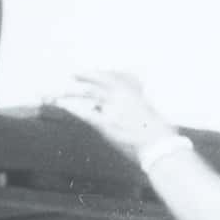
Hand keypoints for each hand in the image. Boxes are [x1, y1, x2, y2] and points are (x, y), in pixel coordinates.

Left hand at [49, 70, 178, 161]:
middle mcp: (121, 97)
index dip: (94, 74)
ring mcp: (113, 110)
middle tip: (73, 74)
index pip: (109, 77)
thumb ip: (130, 106)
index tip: (84, 72)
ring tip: (60, 90)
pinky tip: (64, 106)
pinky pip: (86, 114)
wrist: (159, 147)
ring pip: (89, 94)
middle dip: (83, 77)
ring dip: (72, 91)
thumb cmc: (156, 133)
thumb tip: (111, 107)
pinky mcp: (107, 125)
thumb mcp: (145, 112)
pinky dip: (73, 109)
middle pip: (97, 82)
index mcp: (132, 93)